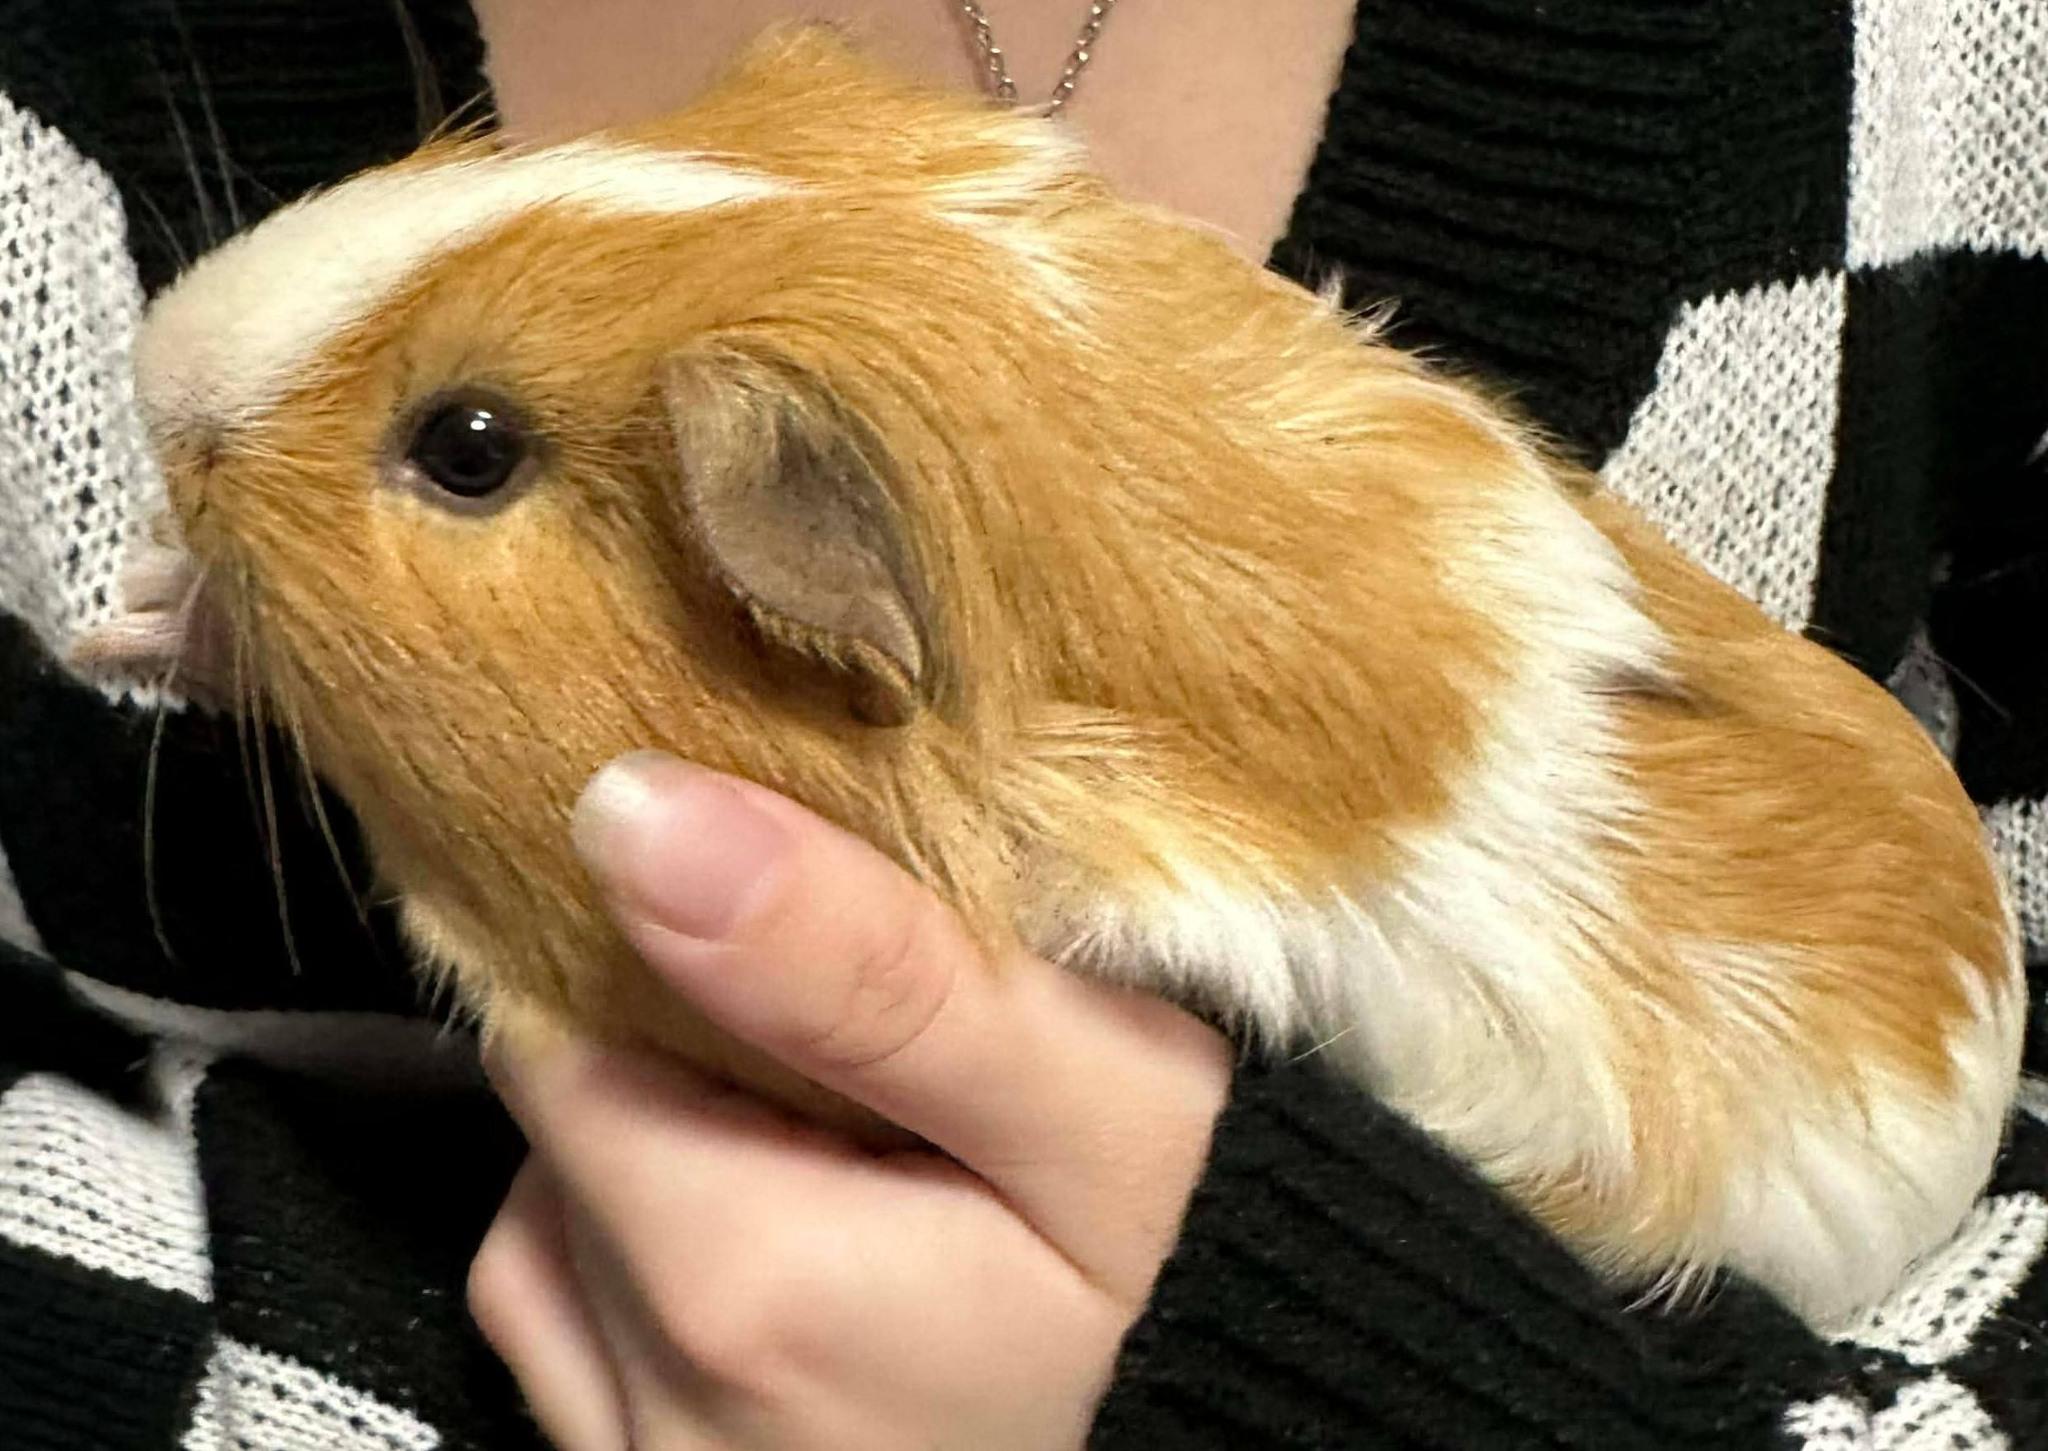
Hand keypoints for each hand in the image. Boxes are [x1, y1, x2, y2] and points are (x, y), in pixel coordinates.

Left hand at [468, 751, 1231, 1450]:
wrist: (1243, 1430)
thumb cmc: (1193, 1273)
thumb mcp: (1103, 1097)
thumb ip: (876, 964)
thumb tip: (642, 816)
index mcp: (742, 1284)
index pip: (557, 1023)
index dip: (661, 935)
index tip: (794, 929)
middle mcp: (658, 1405)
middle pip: (556, 1116)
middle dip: (671, 1036)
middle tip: (851, 1037)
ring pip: (554, 1208)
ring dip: (654, 1138)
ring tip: (835, 1133)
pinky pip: (568, 1318)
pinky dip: (637, 1246)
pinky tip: (785, 1228)